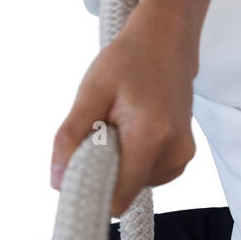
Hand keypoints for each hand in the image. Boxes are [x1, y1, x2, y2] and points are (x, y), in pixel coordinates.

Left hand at [50, 13, 196, 217]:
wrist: (166, 41)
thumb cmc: (128, 60)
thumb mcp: (91, 90)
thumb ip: (71, 137)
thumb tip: (57, 182)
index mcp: (150, 137)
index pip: (117, 199)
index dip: (91, 191)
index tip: (77, 170)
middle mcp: (174, 153)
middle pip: (124, 193)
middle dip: (103, 173)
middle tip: (98, 132)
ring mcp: (182, 156)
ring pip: (134, 186)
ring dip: (118, 165)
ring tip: (119, 125)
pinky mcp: (183, 156)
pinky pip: (147, 176)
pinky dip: (132, 161)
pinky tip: (132, 130)